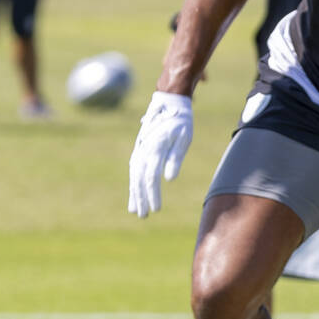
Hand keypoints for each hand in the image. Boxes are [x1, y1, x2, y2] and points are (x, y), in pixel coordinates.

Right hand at [127, 91, 192, 217]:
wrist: (168, 102)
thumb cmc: (181, 120)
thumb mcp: (184, 137)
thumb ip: (175, 157)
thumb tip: (169, 179)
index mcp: (155, 147)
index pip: (151, 176)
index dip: (153, 193)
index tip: (156, 208)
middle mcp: (143, 149)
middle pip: (139, 178)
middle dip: (141, 198)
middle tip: (143, 216)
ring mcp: (139, 149)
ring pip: (134, 175)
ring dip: (135, 193)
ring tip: (136, 210)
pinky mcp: (139, 149)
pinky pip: (134, 169)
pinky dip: (134, 183)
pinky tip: (134, 195)